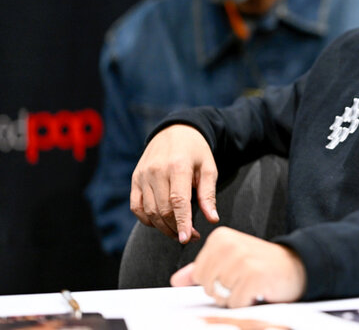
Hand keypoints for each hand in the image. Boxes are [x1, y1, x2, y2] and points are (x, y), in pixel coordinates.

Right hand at [129, 124, 218, 243]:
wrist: (175, 131)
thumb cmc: (196, 151)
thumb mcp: (209, 167)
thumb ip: (208, 194)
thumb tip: (213, 219)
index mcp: (177, 166)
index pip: (178, 201)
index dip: (182, 222)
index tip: (186, 239)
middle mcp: (156, 171)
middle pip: (163, 209)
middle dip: (176, 227)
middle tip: (191, 235)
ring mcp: (142, 175)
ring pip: (149, 211)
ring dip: (163, 227)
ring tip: (178, 231)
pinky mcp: (135, 179)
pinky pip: (136, 206)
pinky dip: (147, 219)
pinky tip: (161, 223)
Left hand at [170, 227, 306, 306]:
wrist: (297, 265)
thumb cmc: (262, 264)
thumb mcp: (230, 261)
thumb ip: (203, 269)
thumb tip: (177, 280)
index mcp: (220, 238)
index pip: (198, 274)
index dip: (215, 280)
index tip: (233, 271)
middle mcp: (229, 245)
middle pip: (207, 287)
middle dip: (225, 290)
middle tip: (244, 278)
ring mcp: (242, 260)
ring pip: (220, 297)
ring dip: (236, 297)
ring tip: (251, 283)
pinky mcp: (253, 277)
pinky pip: (235, 303)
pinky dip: (247, 302)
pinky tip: (258, 290)